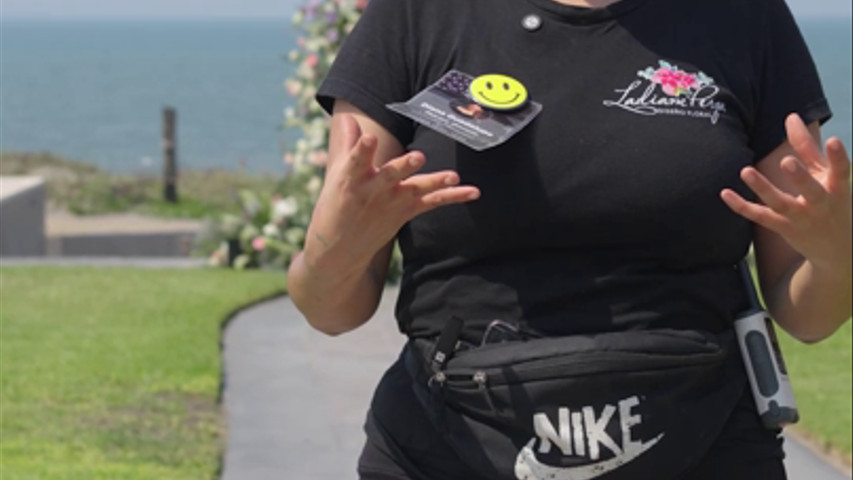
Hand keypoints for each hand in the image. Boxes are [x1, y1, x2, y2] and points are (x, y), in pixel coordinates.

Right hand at [306, 113, 480, 273]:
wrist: (339, 249)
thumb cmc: (337, 205)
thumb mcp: (336, 175)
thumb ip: (347, 144)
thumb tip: (347, 117)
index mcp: (351, 178)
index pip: (356, 160)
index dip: (363, 149)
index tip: (370, 138)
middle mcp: (373, 190)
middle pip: (391, 175)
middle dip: (404, 166)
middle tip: (418, 156)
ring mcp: (391, 203)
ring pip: (416, 189)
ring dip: (435, 182)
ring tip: (453, 176)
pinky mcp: (405, 212)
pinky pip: (433, 203)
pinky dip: (454, 197)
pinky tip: (474, 192)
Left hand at [721, 114, 851, 275]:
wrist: (838, 250)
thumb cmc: (830, 201)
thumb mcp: (825, 176)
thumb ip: (808, 147)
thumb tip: (790, 116)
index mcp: (837, 188)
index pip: (841, 171)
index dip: (838, 157)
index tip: (834, 140)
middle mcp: (820, 204)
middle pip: (811, 191)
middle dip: (800, 177)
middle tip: (786, 161)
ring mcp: (801, 218)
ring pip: (780, 204)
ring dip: (763, 188)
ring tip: (745, 171)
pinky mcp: (782, 228)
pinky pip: (760, 216)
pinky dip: (741, 206)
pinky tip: (724, 193)